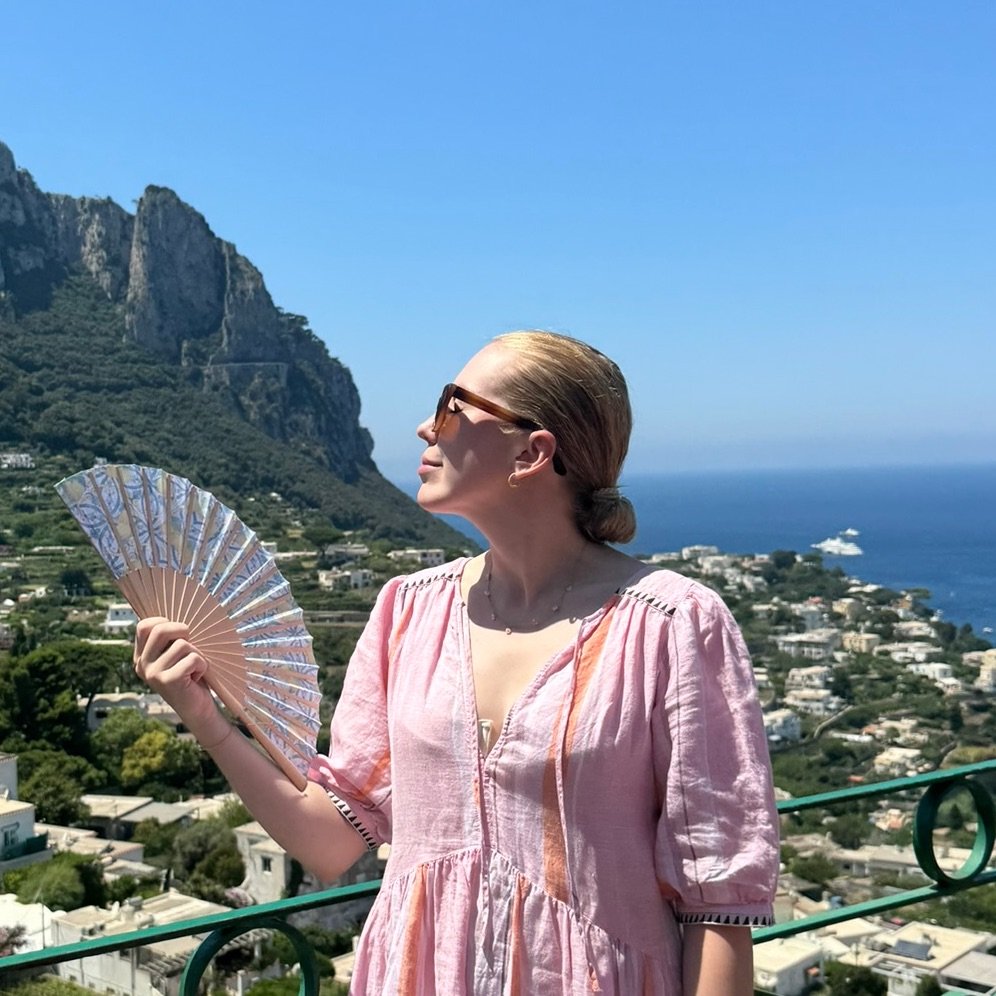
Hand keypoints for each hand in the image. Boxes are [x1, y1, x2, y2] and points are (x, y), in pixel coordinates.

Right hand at [134, 617, 229, 744]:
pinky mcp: (168, 681)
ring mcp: (153, 674)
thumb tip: (182, 611)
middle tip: (192, 645)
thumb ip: (171, 639)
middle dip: (183, 631)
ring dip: (197, 654)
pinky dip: (202, 665)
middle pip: (160, 629)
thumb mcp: (177, 655)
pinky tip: (197, 678)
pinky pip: (193, 658)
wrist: (198, 709)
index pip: (144, 626)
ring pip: (182, 644)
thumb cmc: (191, 676)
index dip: (164, 621)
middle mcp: (142, 665)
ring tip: (194, 669)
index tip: (180, 631)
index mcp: (141, 656)